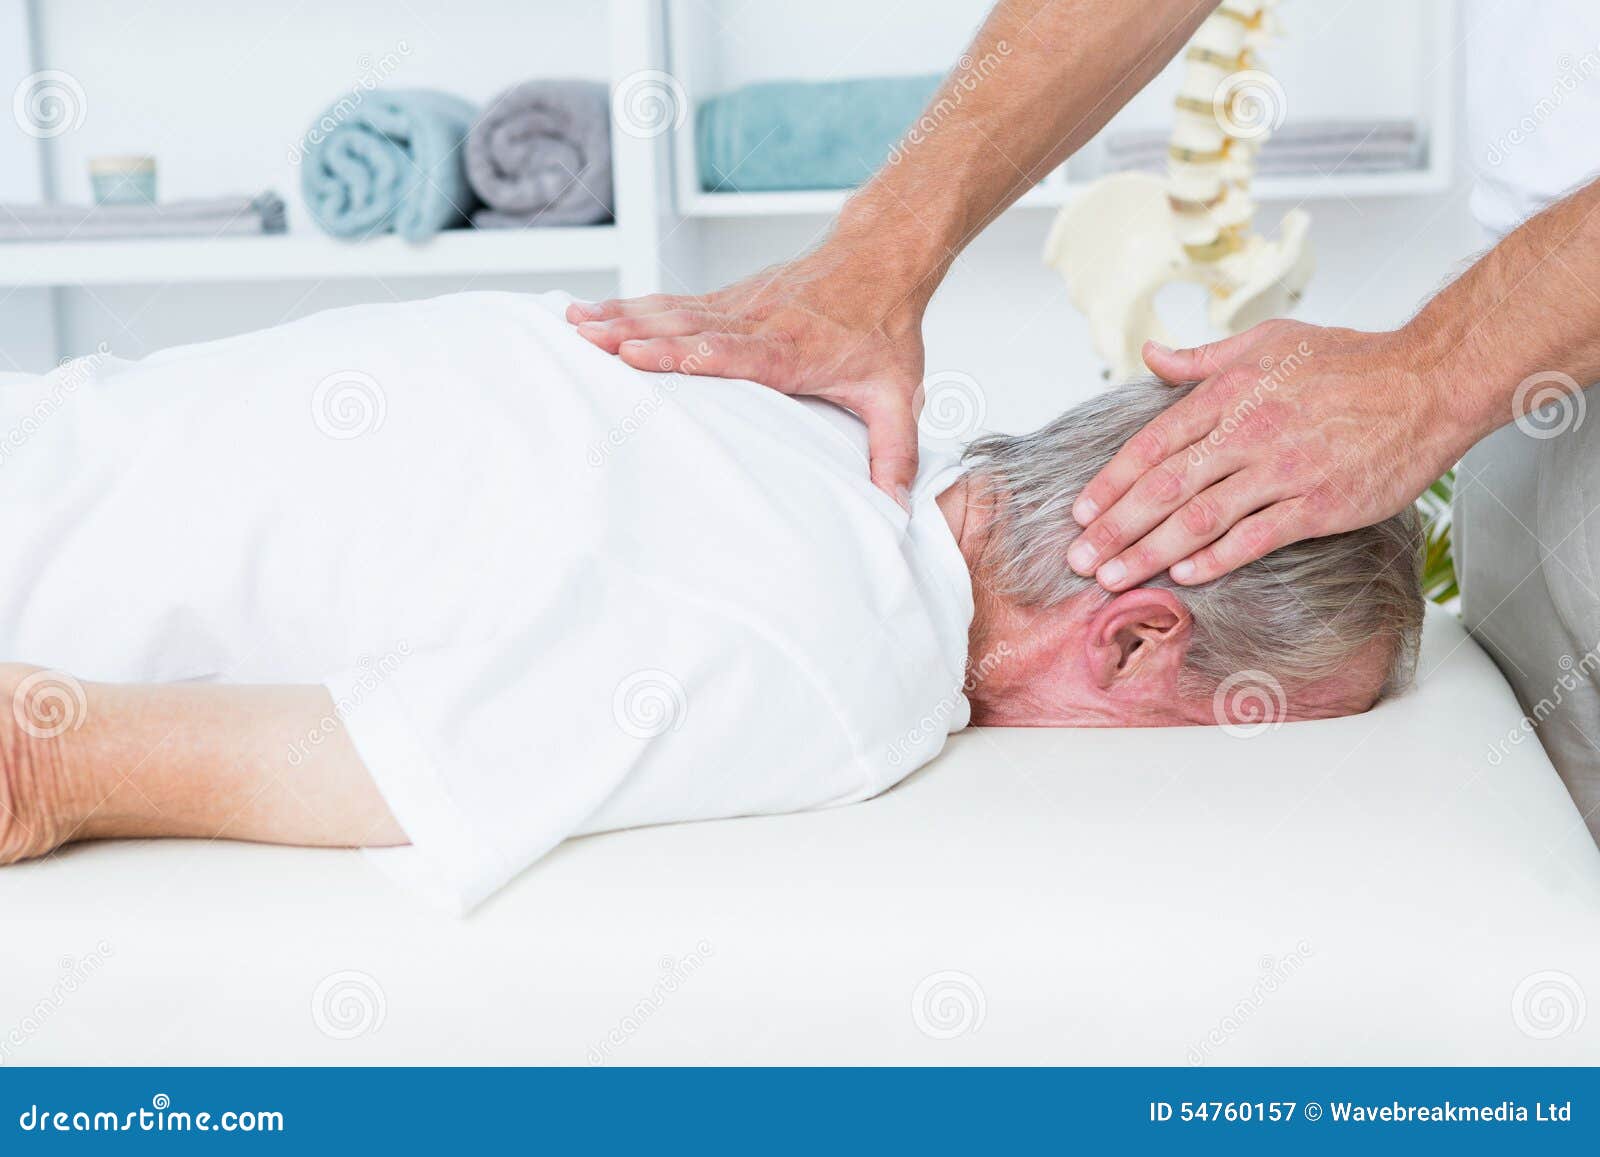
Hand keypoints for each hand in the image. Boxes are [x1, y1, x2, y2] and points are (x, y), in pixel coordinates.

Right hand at [566, 241, 927, 506]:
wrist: (881, 258)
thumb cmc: (885, 328)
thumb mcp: (898, 392)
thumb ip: (895, 449)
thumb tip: (894, 505)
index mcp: (791, 349)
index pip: (730, 352)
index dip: (684, 355)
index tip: (639, 355)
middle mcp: (757, 322)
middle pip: (687, 328)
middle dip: (634, 333)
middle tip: (586, 339)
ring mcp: (739, 305)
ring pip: (673, 310)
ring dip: (621, 316)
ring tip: (573, 322)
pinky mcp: (729, 298)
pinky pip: (675, 303)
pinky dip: (632, 306)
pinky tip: (594, 311)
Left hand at [1065, 319, 1466, 590]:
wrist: (1427, 383)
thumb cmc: (1348, 361)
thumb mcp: (1267, 341)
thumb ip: (1202, 358)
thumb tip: (1150, 355)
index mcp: (1228, 394)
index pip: (1152, 445)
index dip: (1111, 483)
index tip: (1081, 513)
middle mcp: (1247, 434)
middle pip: (1164, 488)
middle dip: (1115, 529)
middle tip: (1079, 560)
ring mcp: (1283, 472)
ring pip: (1200, 519)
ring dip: (1150, 553)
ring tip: (1113, 578)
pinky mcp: (1319, 506)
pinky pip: (1255, 538)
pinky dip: (1216, 559)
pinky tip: (1183, 577)